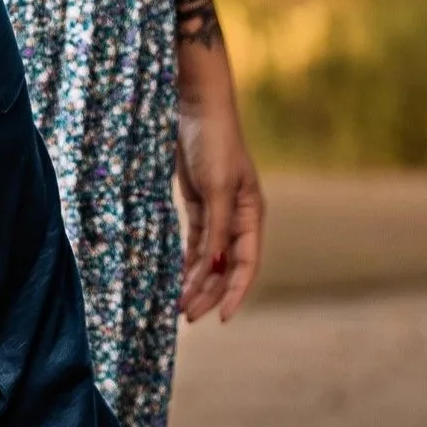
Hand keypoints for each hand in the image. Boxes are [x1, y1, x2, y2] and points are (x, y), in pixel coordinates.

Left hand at [175, 93, 262, 321]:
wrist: (196, 109)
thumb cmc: (215, 144)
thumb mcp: (219, 187)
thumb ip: (217, 227)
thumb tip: (215, 266)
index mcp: (252, 215)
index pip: (247, 264)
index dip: (235, 292)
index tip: (220, 318)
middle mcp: (238, 218)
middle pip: (226, 266)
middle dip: (208, 292)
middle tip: (187, 317)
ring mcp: (217, 211)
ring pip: (208, 257)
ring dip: (194, 280)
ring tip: (178, 305)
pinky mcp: (197, 203)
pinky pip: (193, 241)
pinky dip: (185, 260)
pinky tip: (174, 278)